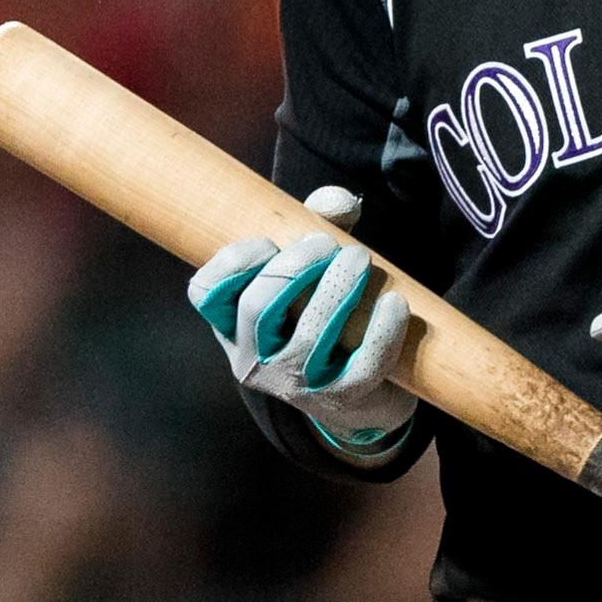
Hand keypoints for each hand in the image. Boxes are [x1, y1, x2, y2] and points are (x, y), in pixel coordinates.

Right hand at [187, 187, 415, 455]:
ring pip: (309, 337)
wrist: (360, 393)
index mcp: (232, 325)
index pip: (207, 294)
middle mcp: (254, 359)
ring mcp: (295, 384)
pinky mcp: (342, 398)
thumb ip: (320, 221)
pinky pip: (363, 366)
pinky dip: (382, 331)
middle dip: (293, 268)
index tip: (268, 242)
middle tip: (326, 244)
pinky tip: (395, 302)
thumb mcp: (312, 266)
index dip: (231, 263)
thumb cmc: (323, 312)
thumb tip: (337, 203)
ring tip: (359, 258)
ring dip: (336, 290)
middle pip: (257, 309)